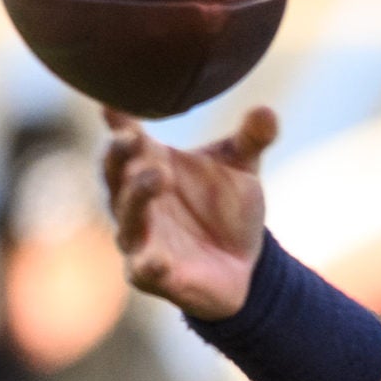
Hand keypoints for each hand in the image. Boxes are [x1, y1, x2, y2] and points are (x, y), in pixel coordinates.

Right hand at [102, 106, 280, 320]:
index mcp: (150, 164)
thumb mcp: (243, 168)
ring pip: (128, 217)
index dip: (118, 122)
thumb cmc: (228, 208)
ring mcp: (142, 237)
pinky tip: (157, 260)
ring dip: (137, 196)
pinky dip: (149, 265)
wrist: (245, 263)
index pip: (127, 139)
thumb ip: (252, 140)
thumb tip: (267, 111)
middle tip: (131, 138)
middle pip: (115, 174)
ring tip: (157, 176)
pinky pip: (144, 270)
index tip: (113, 105)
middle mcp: (136, 200)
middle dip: (119, 155)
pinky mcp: (153, 275)